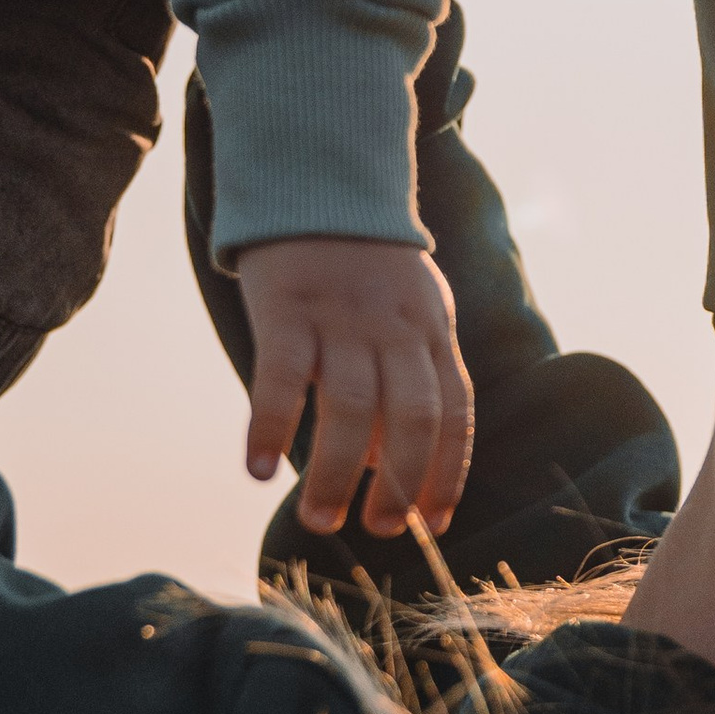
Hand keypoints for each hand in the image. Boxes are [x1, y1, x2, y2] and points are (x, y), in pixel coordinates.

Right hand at [237, 237, 474, 538]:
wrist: (317, 183)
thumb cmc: (367, 267)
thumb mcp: (410, 313)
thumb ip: (409, 380)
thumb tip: (388, 465)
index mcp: (433, 332)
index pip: (455, 414)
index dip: (448, 473)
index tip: (432, 525)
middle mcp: (396, 328)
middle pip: (411, 417)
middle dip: (400, 484)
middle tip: (376, 531)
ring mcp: (343, 317)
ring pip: (351, 408)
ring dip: (337, 473)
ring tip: (319, 520)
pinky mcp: (289, 307)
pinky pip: (282, 377)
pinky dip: (272, 427)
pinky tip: (259, 470)